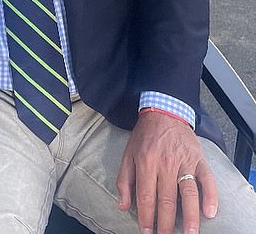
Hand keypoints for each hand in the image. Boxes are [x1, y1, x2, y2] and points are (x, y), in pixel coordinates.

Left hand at [117, 111, 216, 233]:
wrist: (164, 111)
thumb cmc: (145, 136)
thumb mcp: (128, 154)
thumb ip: (124, 180)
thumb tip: (123, 205)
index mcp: (146, 162)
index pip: (146, 197)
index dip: (146, 217)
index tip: (147, 232)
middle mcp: (165, 163)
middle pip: (167, 200)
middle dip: (166, 223)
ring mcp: (184, 161)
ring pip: (188, 193)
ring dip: (191, 216)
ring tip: (190, 233)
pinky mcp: (198, 158)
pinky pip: (207, 179)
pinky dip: (210, 196)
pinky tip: (210, 211)